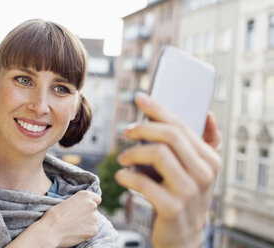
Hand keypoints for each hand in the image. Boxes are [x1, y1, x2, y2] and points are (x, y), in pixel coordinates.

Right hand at [40, 190, 100, 247]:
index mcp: (85, 195)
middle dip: (87, 214)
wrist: (50, 231)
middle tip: (75, 219)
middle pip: (94, 211)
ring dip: (86, 224)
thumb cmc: (54, 215)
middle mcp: (92, 205)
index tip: (85, 208)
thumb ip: (77, 203)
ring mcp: (94, 218)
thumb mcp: (66, 201)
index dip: (91, 203)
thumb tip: (81, 208)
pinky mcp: (93, 230)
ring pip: (93, 221)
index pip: (96, 199)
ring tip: (73, 227)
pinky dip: (86, 233)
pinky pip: (92, 231)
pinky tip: (75, 233)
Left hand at [115, 92, 221, 247]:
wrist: (182, 236)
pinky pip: (144, 182)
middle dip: (142, 128)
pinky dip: (127, 176)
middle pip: (169, 135)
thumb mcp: (198, 170)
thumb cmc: (184, 195)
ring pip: (157, 154)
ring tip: (123, 158)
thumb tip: (208, 114)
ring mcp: (189, 191)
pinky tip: (121, 177)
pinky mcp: (172, 208)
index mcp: (209, 159)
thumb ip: (204, 144)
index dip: (157, 109)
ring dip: (133, 153)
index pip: (181, 125)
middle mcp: (204, 173)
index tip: (139, 98)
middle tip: (126, 132)